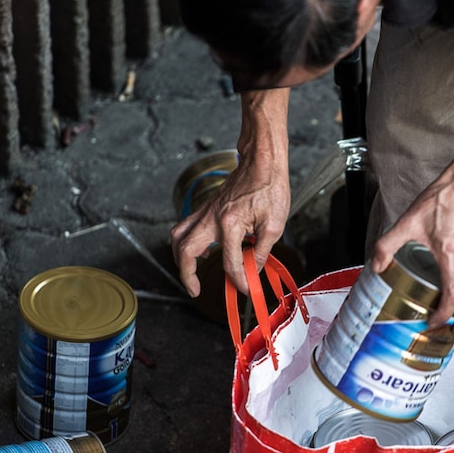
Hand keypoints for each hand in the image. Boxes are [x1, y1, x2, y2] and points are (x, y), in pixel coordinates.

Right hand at [170, 164, 289, 296]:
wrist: (262, 162)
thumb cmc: (270, 188)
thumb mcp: (274, 224)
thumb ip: (261, 251)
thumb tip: (252, 270)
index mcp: (230, 224)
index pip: (230, 263)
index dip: (239, 281)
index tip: (246, 289)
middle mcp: (211, 218)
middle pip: (186, 251)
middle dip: (187, 275)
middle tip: (195, 290)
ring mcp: (206, 211)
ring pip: (179, 236)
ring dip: (180, 258)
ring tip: (190, 273)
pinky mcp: (207, 207)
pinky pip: (187, 227)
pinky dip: (186, 243)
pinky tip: (203, 251)